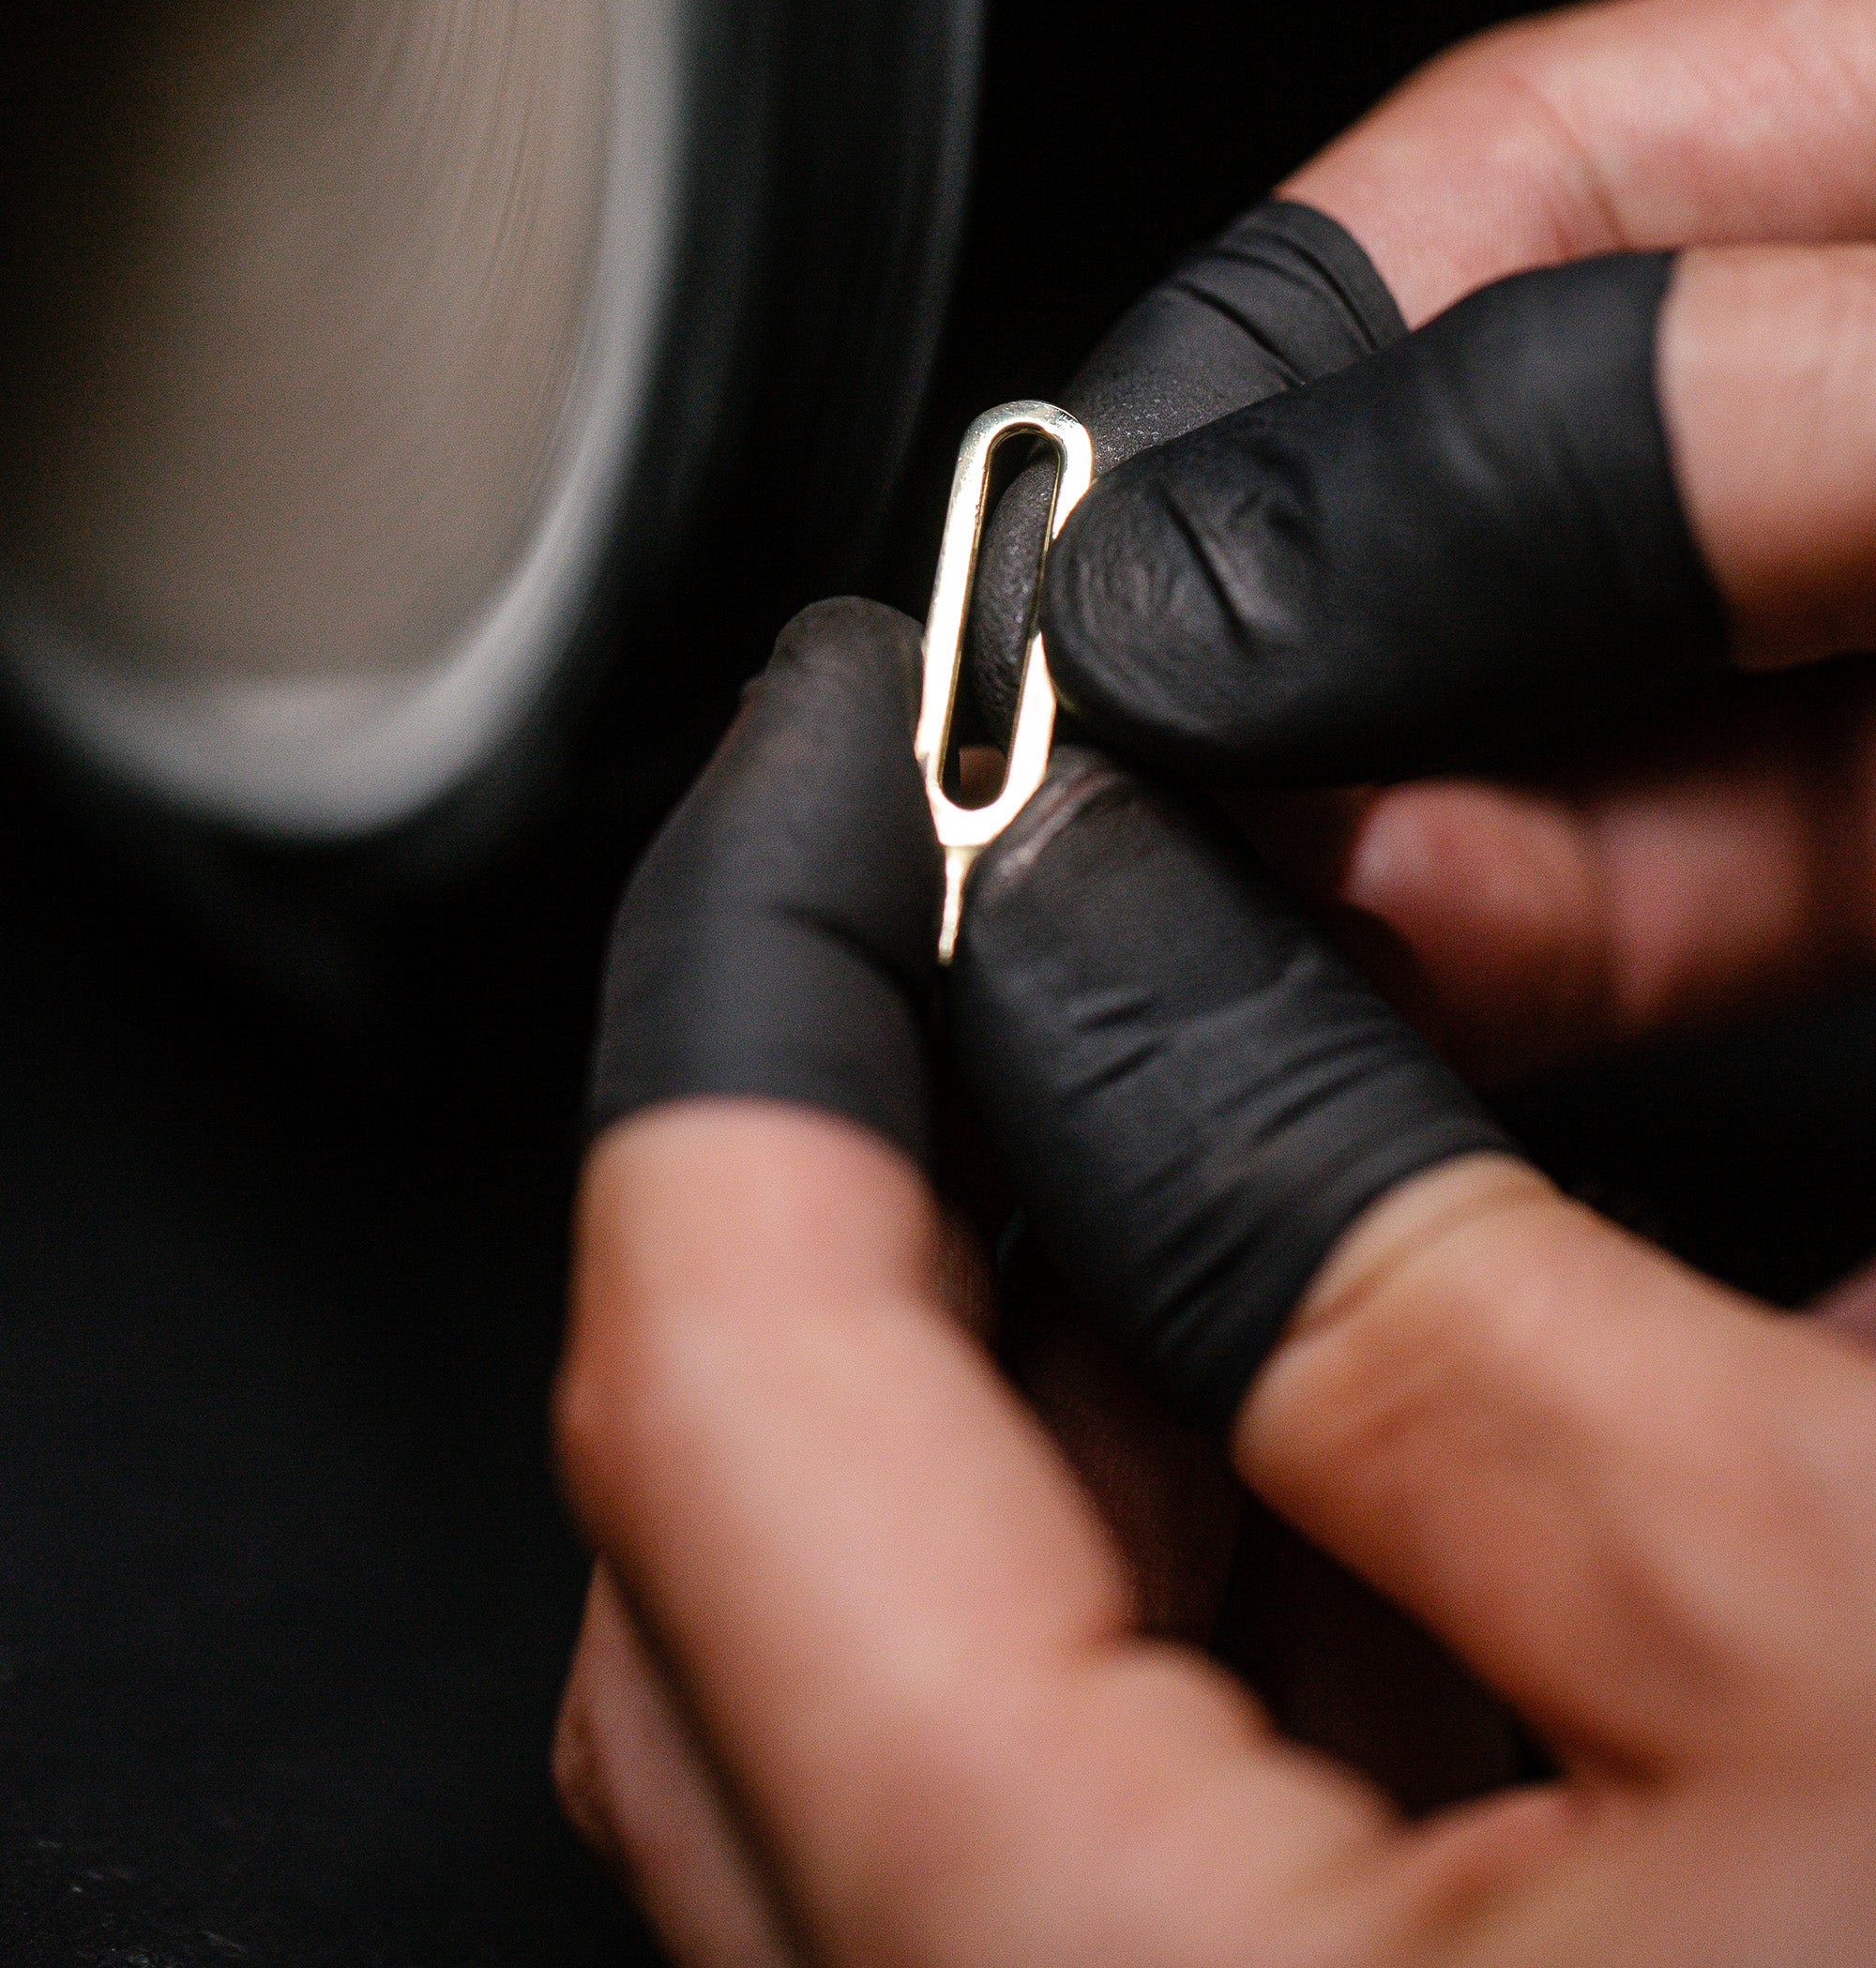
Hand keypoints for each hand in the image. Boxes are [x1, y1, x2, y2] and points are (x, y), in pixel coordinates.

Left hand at [555, 600, 1875, 1963]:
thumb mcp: (1827, 1592)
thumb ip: (1364, 1252)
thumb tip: (1096, 945)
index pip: (711, 1384)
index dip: (753, 980)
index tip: (840, 734)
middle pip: (768, 1527)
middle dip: (904, 1143)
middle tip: (1048, 882)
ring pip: (925, 1646)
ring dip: (1062, 1324)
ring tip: (1233, 1075)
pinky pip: (1110, 1779)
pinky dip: (1202, 1524)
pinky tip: (1375, 1368)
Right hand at [983, 0, 1875, 1082]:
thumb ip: (1640, 450)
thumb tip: (1235, 584)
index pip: (1520, 165)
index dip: (1265, 359)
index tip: (1093, 573)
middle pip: (1515, 459)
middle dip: (1319, 647)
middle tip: (1138, 791)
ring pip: (1614, 700)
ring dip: (1409, 833)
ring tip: (1248, 910)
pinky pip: (1752, 850)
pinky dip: (1582, 928)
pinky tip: (1424, 966)